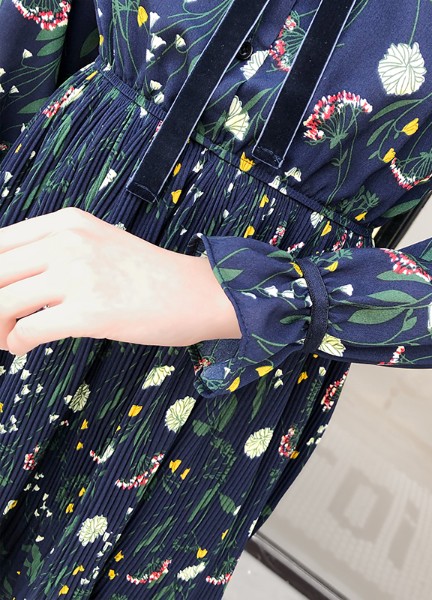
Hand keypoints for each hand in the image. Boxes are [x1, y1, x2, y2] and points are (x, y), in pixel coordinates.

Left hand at [0, 207, 240, 355]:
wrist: (197, 293)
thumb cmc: (151, 275)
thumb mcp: (98, 244)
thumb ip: (56, 250)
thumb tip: (10, 280)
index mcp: (67, 222)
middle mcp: (68, 241)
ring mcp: (79, 274)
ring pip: (2, 301)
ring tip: (6, 336)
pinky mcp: (90, 311)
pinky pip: (27, 330)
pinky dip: (16, 343)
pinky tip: (25, 346)